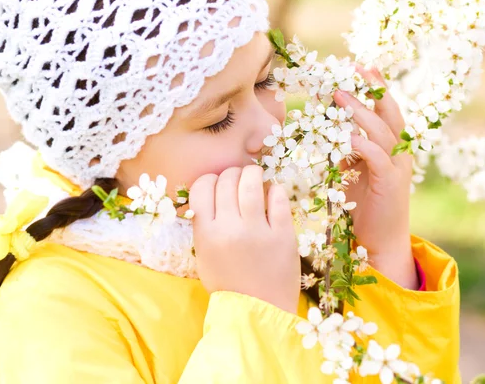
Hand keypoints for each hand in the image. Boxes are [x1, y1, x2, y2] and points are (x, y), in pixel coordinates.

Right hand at [189, 165, 300, 313]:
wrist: (258, 311)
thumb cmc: (229, 283)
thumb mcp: (205, 254)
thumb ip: (205, 224)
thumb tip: (213, 191)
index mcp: (207, 233)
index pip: (202, 186)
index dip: (210, 180)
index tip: (217, 184)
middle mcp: (229, 228)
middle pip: (226, 180)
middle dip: (231, 174)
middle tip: (238, 180)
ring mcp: (257, 230)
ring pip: (251, 182)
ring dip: (252, 173)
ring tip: (255, 176)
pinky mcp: (283, 234)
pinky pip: (278, 198)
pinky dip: (274, 189)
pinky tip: (272, 193)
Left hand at [333, 65, 418, 289]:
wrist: (379, 240)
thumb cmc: (363, 206)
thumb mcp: (350, 172)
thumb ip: (344, 151)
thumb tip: (325, 131)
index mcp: (389, 147)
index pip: (384, 111)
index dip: (374, 88)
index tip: (359, 67)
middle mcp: (397, 152)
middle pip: (389, 113)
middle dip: (373, 89)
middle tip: (354, 68)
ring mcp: (397, 167)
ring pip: (383, 131)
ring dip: (361, 111)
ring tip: (340, 93)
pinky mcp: (391, 183)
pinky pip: (378, 157)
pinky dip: (363, 143)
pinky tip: (348, 135)